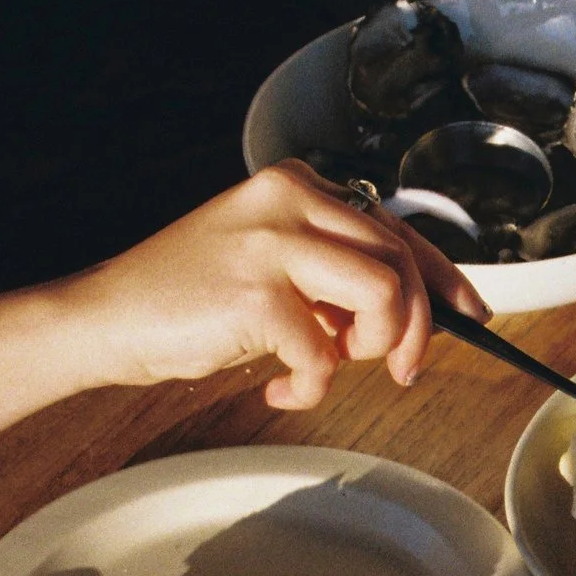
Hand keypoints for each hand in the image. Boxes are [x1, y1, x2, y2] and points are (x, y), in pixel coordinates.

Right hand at [55, 161, 488, 407]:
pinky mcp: (258, 292)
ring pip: (384, 291)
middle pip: (400, 258)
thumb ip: (332, 274)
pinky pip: (325, 350)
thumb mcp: (271, 268)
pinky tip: (279, 389)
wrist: (105, 319)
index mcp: (296, 186)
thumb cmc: (185, 301)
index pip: (396, 226)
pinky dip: (311, 384)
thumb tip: (407, 311)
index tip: (470, 312)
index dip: (444, 276)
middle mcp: (289, 200)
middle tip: (399, 367)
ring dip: (372, 345)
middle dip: (414, 325)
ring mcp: (273, 242)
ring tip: (327, 364)